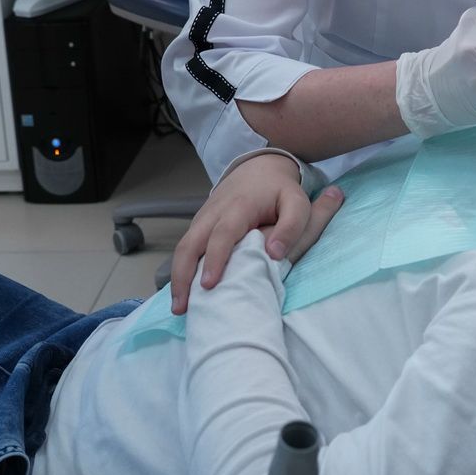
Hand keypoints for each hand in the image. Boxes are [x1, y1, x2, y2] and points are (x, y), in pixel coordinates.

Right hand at [169, 152, 344, 314]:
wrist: (261, 167)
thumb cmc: (281, 190)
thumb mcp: (297, 203)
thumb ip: (291, 227)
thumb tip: (273, 254)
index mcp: (239, 207)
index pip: (222, 234)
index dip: (215, 259)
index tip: (209, 285)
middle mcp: (214, 213)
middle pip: (190, 243)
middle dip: (183, 275)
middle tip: (182, 307)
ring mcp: (204, 218)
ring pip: (183, 247)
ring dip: (178, 276)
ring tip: (179, 307)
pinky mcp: (200, 224)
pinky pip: (186, 247)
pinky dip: (182, 269)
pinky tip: (184, 292)